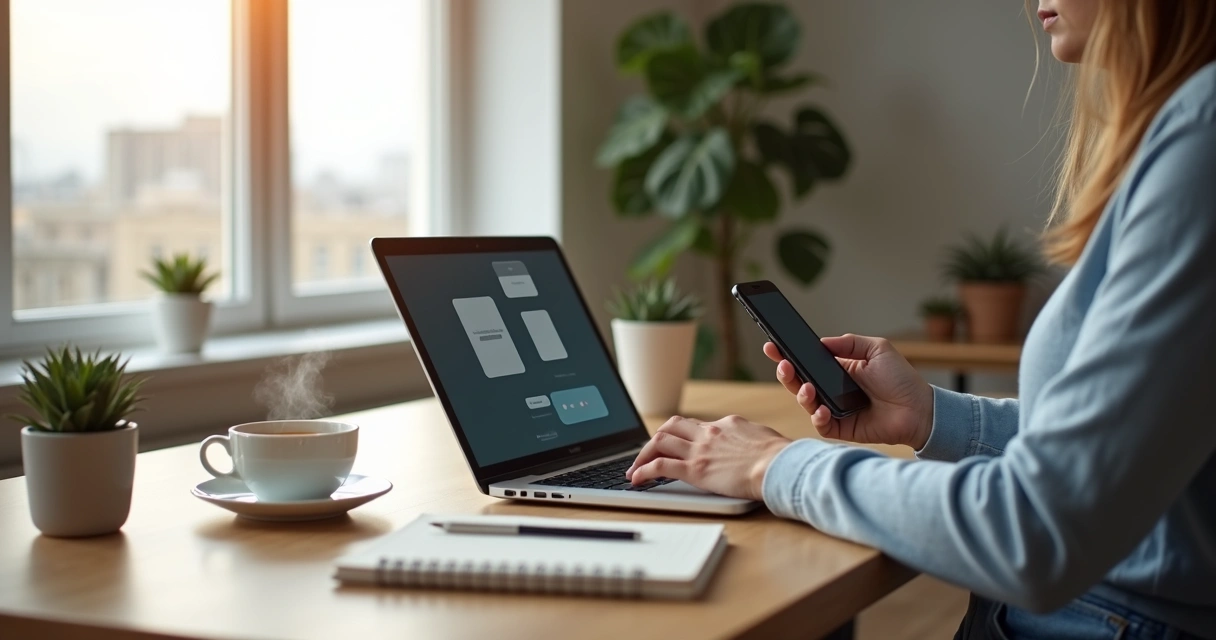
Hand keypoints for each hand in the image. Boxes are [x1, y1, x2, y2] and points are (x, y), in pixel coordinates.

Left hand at [625, 415, 791, 500]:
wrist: (778, 465)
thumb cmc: (780, 456)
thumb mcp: (763, 438)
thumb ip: (750, 439)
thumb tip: (751, 444)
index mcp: (726, 424)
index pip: (696, 426)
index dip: (683, 435)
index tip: (678, 445)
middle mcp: (709, 433)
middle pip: (672, 427)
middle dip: (657, 438)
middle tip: (649, 453)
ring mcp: (700, 450)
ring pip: (659, 441)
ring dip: (643, 454)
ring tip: (635, 468)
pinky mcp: (695, 470)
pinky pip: (660, 466)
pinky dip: (643, 470)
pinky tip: (636, 479)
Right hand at [764, 334, 933, 448]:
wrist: (919, 409)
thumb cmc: (901, 379)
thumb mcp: (877, 349)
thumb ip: (849, 343)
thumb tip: (821, 342)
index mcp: (837, 370)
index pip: (806, 361)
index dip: (787, 354)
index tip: (772, 346)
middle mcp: (831, 389)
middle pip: (798, 382)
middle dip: (786, 373)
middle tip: (784, 365)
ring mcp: (834, 410)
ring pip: (805, 402)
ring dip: (800, 394)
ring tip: (808, 388)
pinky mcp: (840, 428)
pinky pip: (820, 425)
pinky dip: (818, 417)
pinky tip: (824, 410)